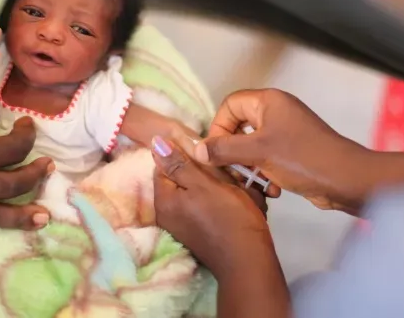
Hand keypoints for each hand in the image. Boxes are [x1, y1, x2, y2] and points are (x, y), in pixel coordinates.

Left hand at [152, 136, 275, 278]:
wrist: (249, 260)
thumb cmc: (228, 218)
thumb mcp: (204, 185)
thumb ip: (178, 164)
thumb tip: (154, 142)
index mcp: (164, 201)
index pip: (165, 165)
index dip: (186, 155)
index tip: (208, 154)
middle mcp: (167, 215)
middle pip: (180, 179)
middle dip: (202, 172)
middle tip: (226, 171)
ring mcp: (182, 225)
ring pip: (195, 191)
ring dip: (214, 185)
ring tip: (234, 185)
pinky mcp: (198, 232)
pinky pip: (203, 206)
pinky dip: (217, 199)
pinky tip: (234, 199)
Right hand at [196, 89, 370, 214]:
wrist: (346, 179)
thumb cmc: (301, 158)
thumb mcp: (257, 152)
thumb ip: (223, 149)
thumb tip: (196, 149)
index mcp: (268, 101)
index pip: (229, 105)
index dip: (219, 127)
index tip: (216, 152)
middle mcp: (277, 111)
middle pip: (239, 127)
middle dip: (233, 152)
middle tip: (232, 171)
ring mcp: (287, 132)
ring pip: (252, 147)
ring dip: (249, 167)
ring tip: (254, 183)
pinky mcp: (294, 152)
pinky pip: (268, 159)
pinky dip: (265, 174)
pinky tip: (272, 190)